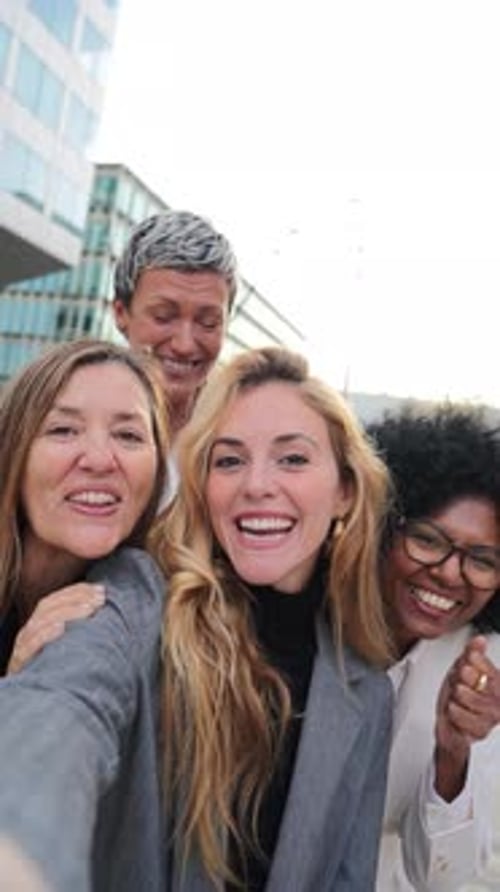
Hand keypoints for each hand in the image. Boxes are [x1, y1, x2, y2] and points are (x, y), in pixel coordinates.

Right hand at [7, 583, 105, 674]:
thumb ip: (81, 629)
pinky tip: (62, 628)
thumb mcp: (70, 648)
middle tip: (100, 599)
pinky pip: (29, 646)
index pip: (55, 600)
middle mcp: (28, 633)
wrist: (37, 704)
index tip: (101, 590)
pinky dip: (45, 634)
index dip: (77, 591)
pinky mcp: (19, 664)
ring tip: (90, 610)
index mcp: (39, 626)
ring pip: (40, 622)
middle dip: (75, 598)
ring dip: (67, 612)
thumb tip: (103, 606)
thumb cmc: (61, 674)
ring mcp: (22, 648)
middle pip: (47, 606)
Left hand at [434, 635, 499, 799]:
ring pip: (474, 701)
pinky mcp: (480, 732)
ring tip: (456, 694)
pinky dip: (457, 713)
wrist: (448, 723)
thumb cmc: (458, 695)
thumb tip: (479, 640)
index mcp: (496, 684)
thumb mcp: (461, 669)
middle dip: (467, 678)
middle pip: (485, 685)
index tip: (470, 657)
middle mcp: (497, 702)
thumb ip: (471, 653)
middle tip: (461, 676)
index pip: (493, 672)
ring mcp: (490, 718)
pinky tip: (454, 709)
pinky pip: (467, 720)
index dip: (481, 663)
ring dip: (460, 696)